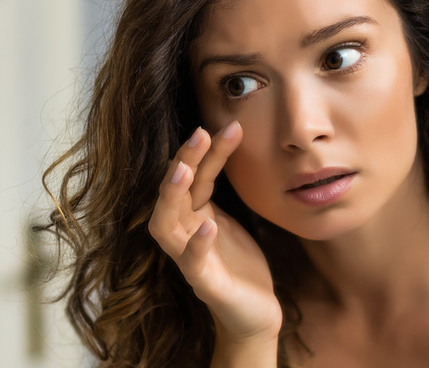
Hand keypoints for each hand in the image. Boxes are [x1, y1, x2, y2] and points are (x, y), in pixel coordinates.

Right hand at [148, 121, 282, 345]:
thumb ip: (220, 190)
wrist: (253, 310)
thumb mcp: (230, 218)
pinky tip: (207, 227)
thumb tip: (227, 144)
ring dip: (173, 196)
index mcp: (194, 215)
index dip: (208, 151)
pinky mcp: (203, 284)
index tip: (229, 126)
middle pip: (174, 192)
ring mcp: (189, 259)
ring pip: (166, 224)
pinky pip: (193, 263)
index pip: (196, 176)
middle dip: (185, 161)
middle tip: (201, 132)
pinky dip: (197, 244)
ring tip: (185, 170)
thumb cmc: (239, 262)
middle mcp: (185, 232)